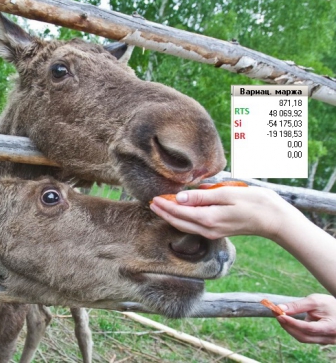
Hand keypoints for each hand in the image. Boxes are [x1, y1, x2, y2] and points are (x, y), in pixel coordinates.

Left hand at [149, 186, 303, 240]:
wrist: (273, 218)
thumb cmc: (253, 202)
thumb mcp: (226, 194)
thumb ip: (202, 196)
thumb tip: (180, 197)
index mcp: (208, 218)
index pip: (179, 212)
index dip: (165, 205)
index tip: (154, 198)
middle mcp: (208, 229)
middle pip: (178, 222)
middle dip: (163, 213)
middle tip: (151, 203)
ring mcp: (212, 232)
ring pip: (185, 226)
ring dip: (171, 217)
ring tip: (160, 208)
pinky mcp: (217, 231)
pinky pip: (193, 226)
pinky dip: (182, 220)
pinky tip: (180, 213)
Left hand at [277, 294, 335, 343]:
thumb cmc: (330, 304)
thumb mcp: (315, 301)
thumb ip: (298, 306)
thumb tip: (279, 308)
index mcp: (330, 327)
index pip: (309, 328)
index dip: (293, 323)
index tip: (279, 314)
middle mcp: (329, 338)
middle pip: (304, 336)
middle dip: (287, 325)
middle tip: (276, 314)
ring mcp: (325, 341)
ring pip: (303, 338)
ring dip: (289, 328)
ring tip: (279, 315)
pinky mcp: (321, 340)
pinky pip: (305, 337)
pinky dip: (295, 329)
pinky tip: (288, 320)